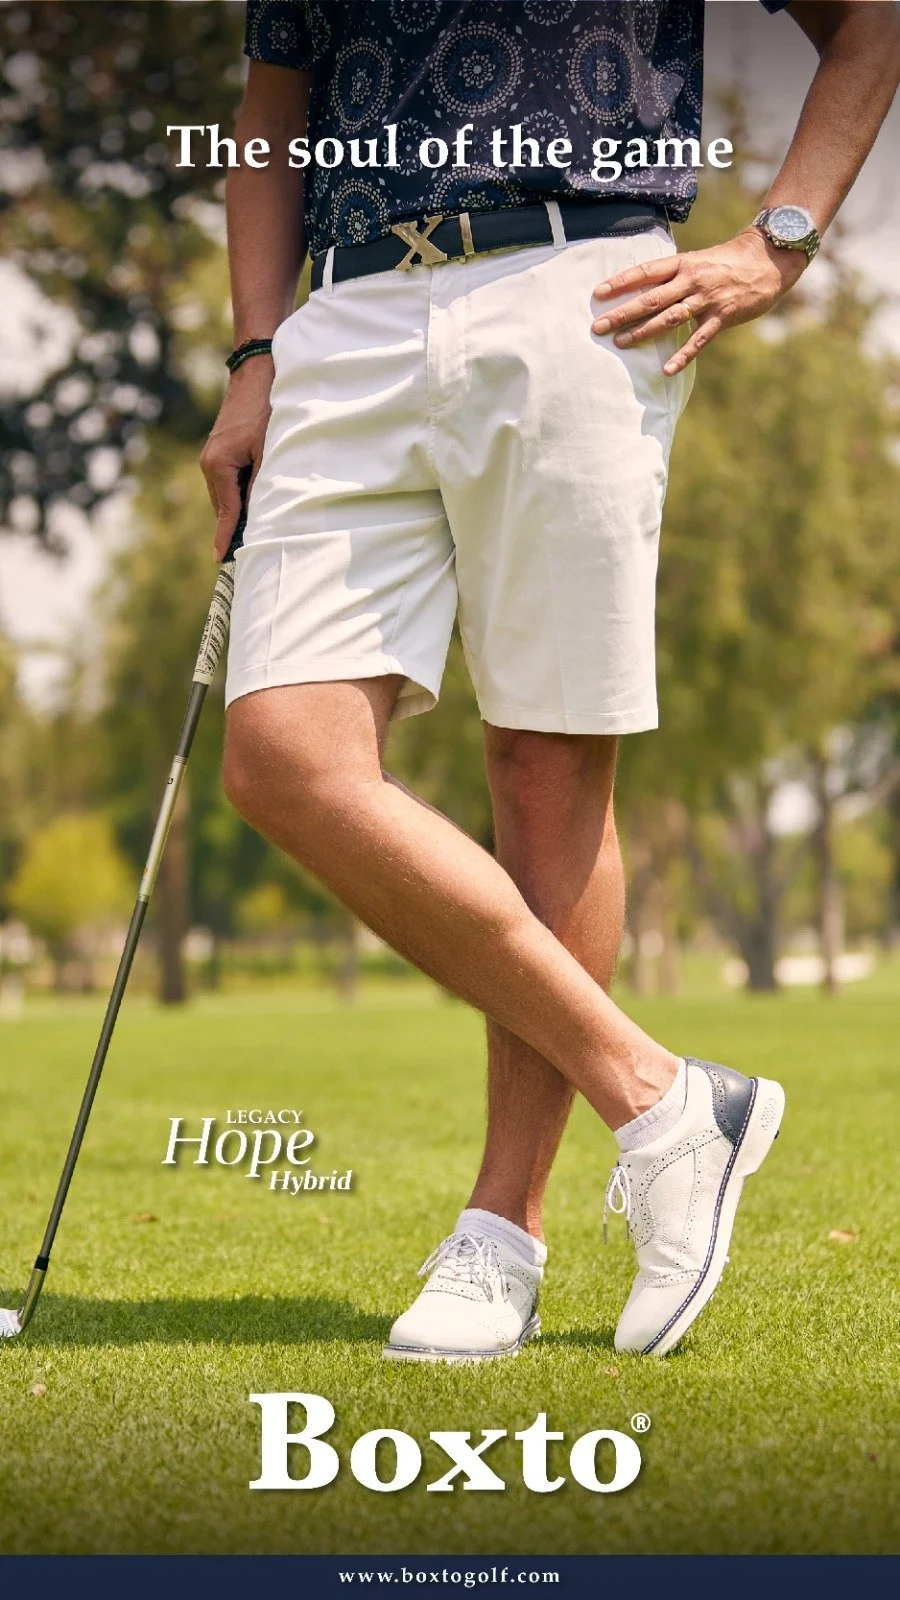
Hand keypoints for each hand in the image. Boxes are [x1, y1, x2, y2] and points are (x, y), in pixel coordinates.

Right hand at [200, 356, 273, 559]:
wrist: (257, 374)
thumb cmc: (267, 410)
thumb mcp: (270, 451)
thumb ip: (263, 484)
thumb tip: (259, 516)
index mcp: (218, 465)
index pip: (227, 511)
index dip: (226, 537)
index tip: (220, 560)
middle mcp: (209, 463)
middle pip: (223, 507)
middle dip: (233, 528)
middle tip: (244, 555)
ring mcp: (211, 457)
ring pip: (225, 495)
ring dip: (237, 512)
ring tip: (251, 534)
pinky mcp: (219, 451)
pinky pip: (227, 483)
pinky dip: (238, 496)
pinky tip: (252, 504)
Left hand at [591, 229, 806, 374]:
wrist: (766, 260)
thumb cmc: (726, 262)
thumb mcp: (697, 261)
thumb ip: (673, 275)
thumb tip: (643, 288)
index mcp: (682, 264)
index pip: (646, 271)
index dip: (621, 282)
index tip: (598, 293)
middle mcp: (691, 280)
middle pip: (651, 298)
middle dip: (623, 313)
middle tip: (598, 327)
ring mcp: (706, 300)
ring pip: (669, 317)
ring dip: (643, 332)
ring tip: (621, 343)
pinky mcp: (722, 317)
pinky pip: (698, 340)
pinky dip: (682, 355)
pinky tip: (667, 370)